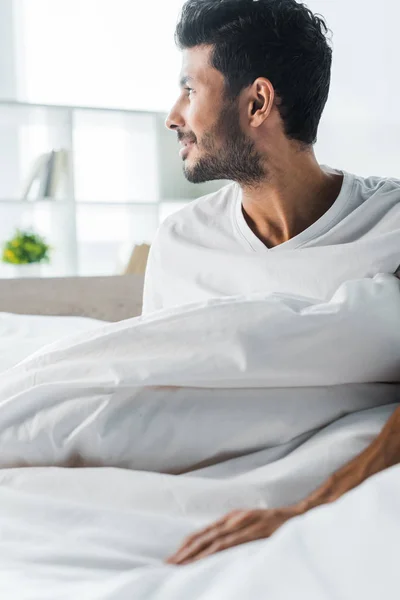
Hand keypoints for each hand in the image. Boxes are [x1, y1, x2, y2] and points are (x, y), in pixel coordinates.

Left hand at [165, 506, 301, 565]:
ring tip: (179, 566)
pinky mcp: (254, 530)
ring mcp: (244, 524)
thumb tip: (217, 548)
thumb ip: (235, 534)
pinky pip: (231, 543)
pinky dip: (215, 552)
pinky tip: (205, 561)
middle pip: (203, 537)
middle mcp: (234, 519)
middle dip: (185, 552)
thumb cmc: (276, 525)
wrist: (301, 515)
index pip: (203, 533)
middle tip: (168, 566)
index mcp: (232, 518)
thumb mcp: (251, 526)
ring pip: (213, 541)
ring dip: (194, 554)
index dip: (186, 545)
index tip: (172, 558)